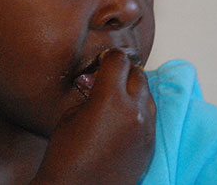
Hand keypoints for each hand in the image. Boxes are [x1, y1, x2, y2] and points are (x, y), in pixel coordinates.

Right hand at [31, 49, 156, 184]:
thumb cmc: (65, 157)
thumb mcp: (70, 116)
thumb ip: (90, 93)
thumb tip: (98, 83)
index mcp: (110, 100)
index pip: (119, 61)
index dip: (108, 58)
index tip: (101, 62)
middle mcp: (134, 112)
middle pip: (138, 75)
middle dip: (122, 73)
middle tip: (107, 78)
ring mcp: (146, 130)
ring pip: (148, 95)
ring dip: (133, 91)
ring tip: (115, 100)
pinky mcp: (150, 146)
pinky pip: (150, 118)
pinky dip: (139, 112)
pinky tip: (121, 120)